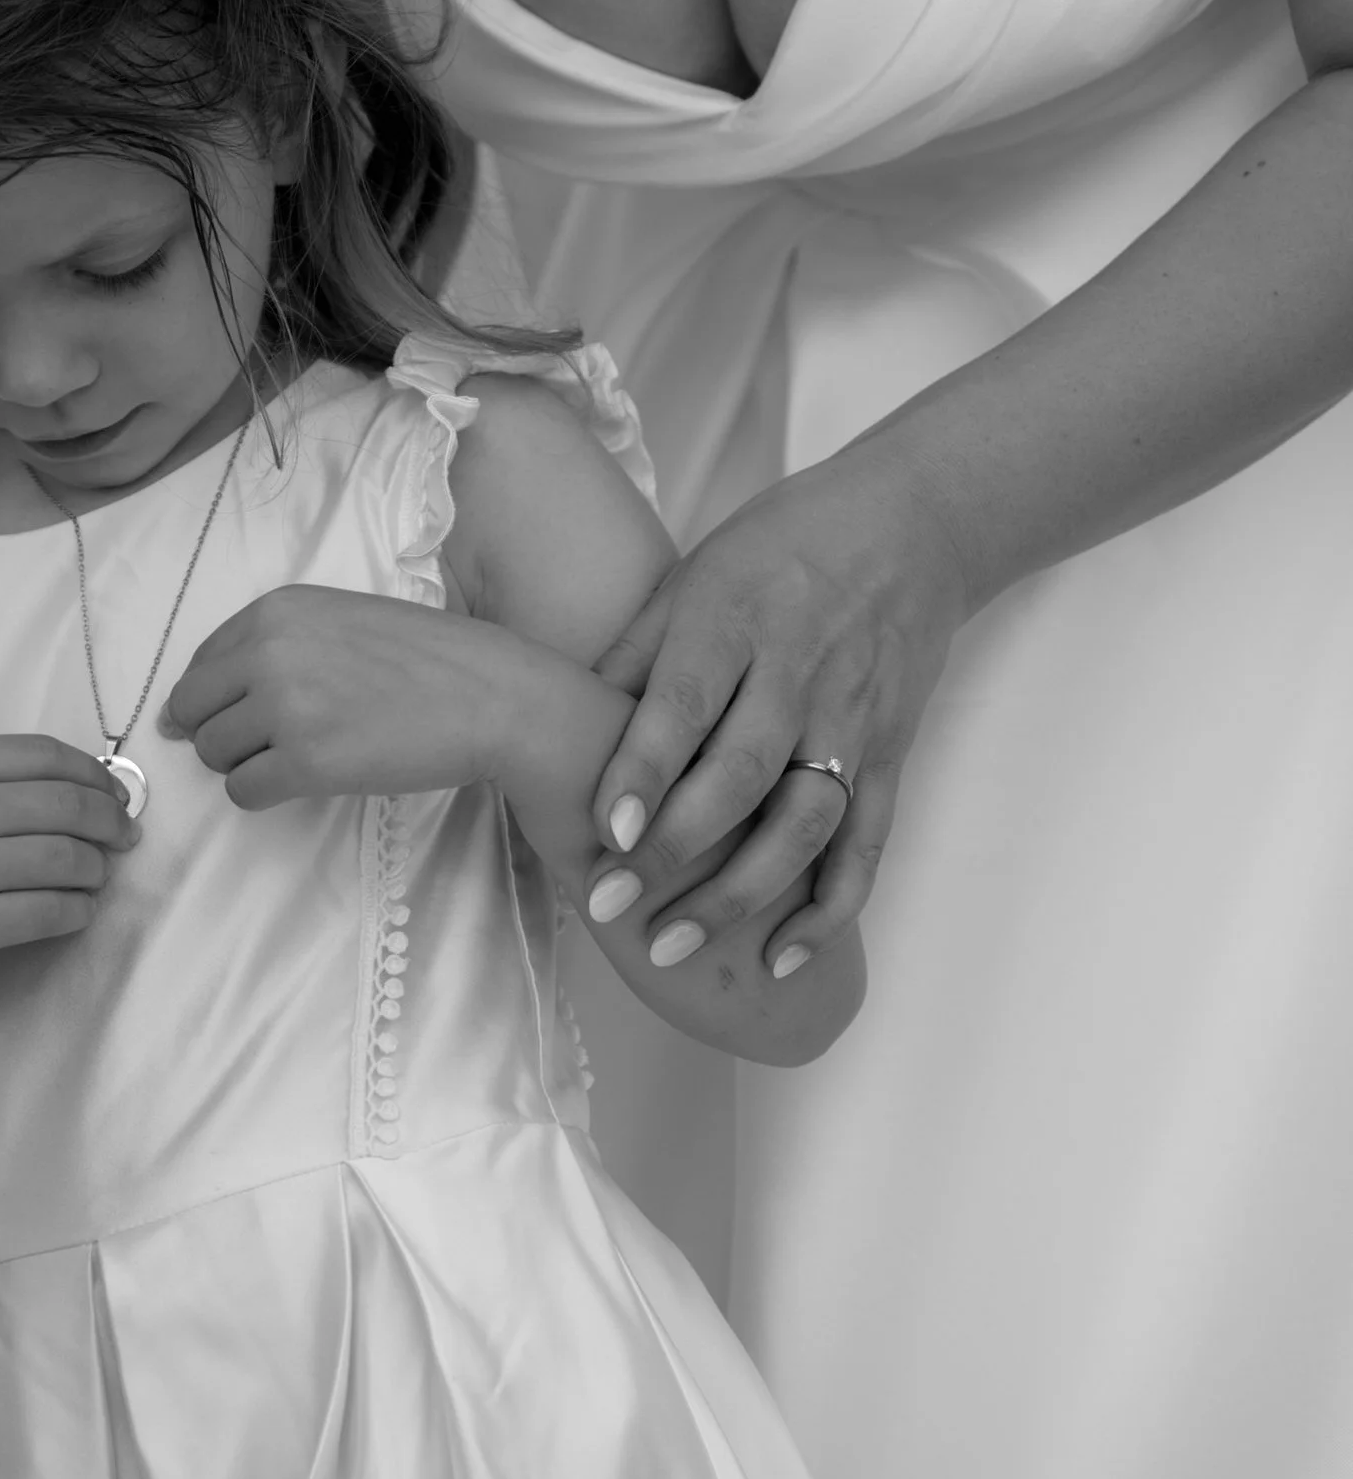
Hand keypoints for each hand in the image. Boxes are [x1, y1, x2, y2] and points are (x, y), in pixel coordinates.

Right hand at [0, 737, 136, 1007]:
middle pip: (66, 803)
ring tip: (98, 875)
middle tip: (125, 837)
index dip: (95, 774)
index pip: (43, 755)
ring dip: (98, 868)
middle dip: (111, 821)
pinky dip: (78, 910)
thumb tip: (72, 784)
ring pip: (67, 859)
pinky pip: (51, 912)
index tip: (115, 793)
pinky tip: (76, 910)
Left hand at [162, 587, 512, 807]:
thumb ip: (272, 647)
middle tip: (269, 744)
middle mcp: (269, 652)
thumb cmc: (424, 659)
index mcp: (276, 611)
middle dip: (219, 733)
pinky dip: (264, 793)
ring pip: (213, 753)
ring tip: (297, 757)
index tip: (238, 717)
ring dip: (244, 764)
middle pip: (193, 710)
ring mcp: (285, 708)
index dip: (210, 700)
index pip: (200, 664)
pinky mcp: (305, 763)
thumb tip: (181, 709)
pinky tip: (304, 780)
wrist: (490, 695)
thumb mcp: (339, 621)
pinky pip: (243, 790)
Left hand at [585, 445, 969, 973]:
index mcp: (738, 618)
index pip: (688, 702)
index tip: (606, 831)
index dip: (646, 770)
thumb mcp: (694, 575)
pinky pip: (867, 841)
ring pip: (805, 821)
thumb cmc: (779, 549)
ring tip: (675, 946)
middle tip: (610, 907)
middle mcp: (801, 672)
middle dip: (674, 850)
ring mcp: (853, 718)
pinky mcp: (891, 752)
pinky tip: (781, 955)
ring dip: (742, 894)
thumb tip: (564, 727)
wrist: (914, 524)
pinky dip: (831, 907)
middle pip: (743, 774)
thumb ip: (633, 653)